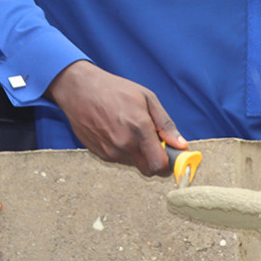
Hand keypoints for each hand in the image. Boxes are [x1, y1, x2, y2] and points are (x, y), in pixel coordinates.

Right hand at [48, 61, 188, 176]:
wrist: (80, 89)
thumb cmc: (115, 90)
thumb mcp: (147, 98)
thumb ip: (166, 124)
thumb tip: (181, 145)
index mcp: (139, 129)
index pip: (159, 166)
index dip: (168, 165)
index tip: (171, 157)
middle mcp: (124, 144)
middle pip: (148, 170)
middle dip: (155, 162)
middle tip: (154, 145)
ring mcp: (110, 151)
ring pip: (133, 164)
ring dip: (138, 154)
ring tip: (130, 130)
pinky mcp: (99, 153)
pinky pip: (118, 159)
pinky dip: (123, 151)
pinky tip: (116, 132)